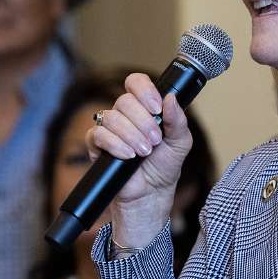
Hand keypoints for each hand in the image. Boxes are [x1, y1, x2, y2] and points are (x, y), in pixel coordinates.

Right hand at [86, 72, 193, 247]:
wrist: (151, 195)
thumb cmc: (165, 167)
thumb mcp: (180, 143)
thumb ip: (178, 120)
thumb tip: (171, 98)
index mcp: (144, 108)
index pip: (136, 83)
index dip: (144, 90)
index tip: (156, 107)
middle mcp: (125, 115)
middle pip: (124, 100)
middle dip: (143, 121)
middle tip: (155, 140)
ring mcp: (110, 129)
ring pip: (111, 117)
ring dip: (131, 135)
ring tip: (144, 152)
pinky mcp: (97, 146)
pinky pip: (98, 134)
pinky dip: (115, 144)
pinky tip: (128, 155)